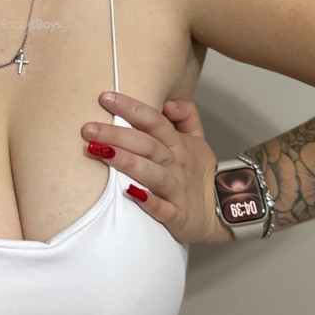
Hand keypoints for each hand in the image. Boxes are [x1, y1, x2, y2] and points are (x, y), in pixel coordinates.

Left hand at [81, 92, 233, 244]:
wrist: (226, 211)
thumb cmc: (200, 174)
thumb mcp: (198, 140)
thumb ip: (186, 116)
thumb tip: (168, 101)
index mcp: (178, 144)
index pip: (153, 120)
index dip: (130, 107)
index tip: (105, 98)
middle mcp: (176, 163)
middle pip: (147, 144)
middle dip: (117, 134)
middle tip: (88, 128)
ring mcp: (177, 190)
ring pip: (152, 173)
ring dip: (128, 162)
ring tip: (101, 152)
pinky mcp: (178, 216)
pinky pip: (163, 209)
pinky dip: (149, 202)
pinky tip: (131, 194)